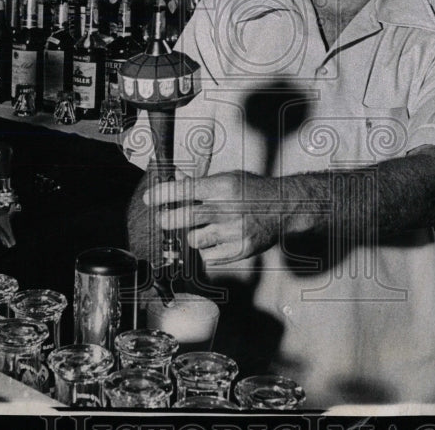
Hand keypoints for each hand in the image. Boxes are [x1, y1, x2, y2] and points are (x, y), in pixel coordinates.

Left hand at [143, 172, 284, 264]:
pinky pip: (209, 257)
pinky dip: (206, 250)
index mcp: (225, 187)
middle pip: (186, 217)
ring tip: (202, 228)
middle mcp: (229, 210)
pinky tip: (215, 240)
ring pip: (194, 240)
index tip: (150, 198)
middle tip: (163, 219)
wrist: (284, 208)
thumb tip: (176, 181)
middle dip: (167, 219)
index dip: (163, 194)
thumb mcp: (229, 178)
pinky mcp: (241, 250)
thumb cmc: (253, 191)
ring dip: (192, 235)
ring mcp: (235, 232)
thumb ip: (202, 183)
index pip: (186, 190)